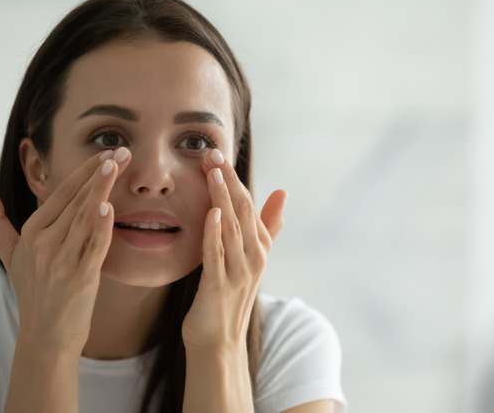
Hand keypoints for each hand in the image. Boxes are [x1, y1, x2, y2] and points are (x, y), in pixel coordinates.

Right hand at [0, 148, 130, 351]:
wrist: (45, 337)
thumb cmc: (32, 292)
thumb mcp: (10, 254)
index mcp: (32, 232)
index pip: (61, 194)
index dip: (84, 172)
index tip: (105, 153)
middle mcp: (45, 243)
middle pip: (76, 200)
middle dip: (100, 173)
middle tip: (123, 150)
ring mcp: (62, 260)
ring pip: (84, 218)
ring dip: (101, 190)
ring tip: (117, 166)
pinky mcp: (80, 278)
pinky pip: (92, 248)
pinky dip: (100, 228)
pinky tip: (108, 208)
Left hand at [181, 149, 286, 349]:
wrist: (217, 341)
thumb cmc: (228, 296)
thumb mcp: (250, 257)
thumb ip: (267, 225)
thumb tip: (283, 192)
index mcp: (259, 247)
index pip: (248, 204)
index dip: (234, 177)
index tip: (217, 153)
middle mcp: (253, 257)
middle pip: (242, 211)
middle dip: (228, 180)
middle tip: (212, 153)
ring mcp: (238, 272)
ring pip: (231, 228)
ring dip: (222, 199)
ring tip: (212, 172)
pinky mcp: (219, 287)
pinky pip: (217, 255)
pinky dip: (215, 233)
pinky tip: (210, 213)